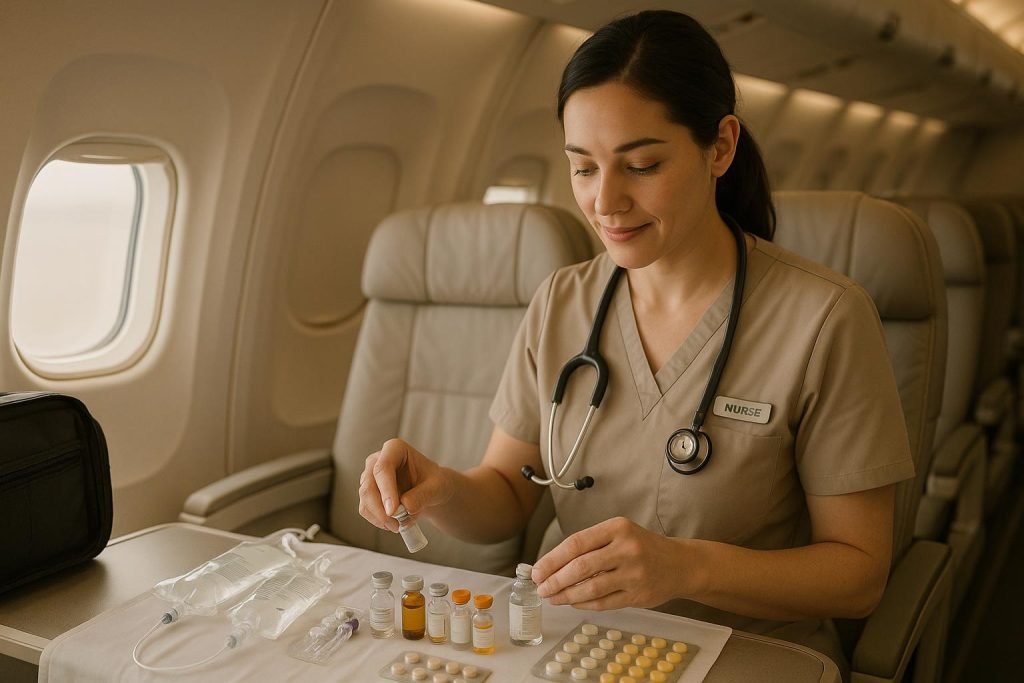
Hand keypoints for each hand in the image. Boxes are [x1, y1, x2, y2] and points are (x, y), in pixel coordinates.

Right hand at [357, 438, 453, 532]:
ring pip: (365, 499)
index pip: (383, 468)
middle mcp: (377, 460)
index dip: (386, 491)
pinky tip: (394, 524)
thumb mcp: (437, 488)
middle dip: (381, 510)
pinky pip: (366, 509)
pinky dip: (378, 521)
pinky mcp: (368, 493)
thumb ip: (423, 495)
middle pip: (369, 486)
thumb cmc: (435, 483)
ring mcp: (369, 476)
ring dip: (380, 517)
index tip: (393, 512)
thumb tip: (405, 508)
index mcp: (394, 449)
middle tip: (397, 526)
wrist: (431, 491)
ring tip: (401, 526)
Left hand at [531, 517, 691, 609]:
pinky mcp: (638, 595)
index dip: (552, 559)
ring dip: (566, 595)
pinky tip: (573, 603)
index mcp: (617, 528)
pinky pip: (604, 602)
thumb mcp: (619, 534)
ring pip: (591, 588)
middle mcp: (626, 548)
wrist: (681, 564)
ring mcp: (634, 573)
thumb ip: (590, 545)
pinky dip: (584, 604)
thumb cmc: (643, 547)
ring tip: (552, 597)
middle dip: (555, 580)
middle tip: (541, 587)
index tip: (537, 570)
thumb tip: (552, 564)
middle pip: (580, 567)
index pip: (575, 543)